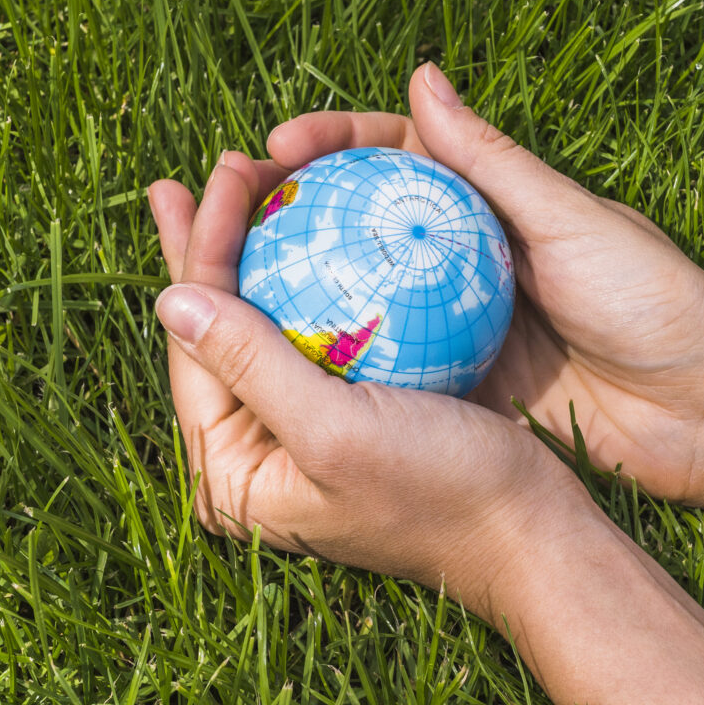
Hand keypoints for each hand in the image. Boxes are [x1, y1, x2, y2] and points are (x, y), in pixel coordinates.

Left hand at [147, 152, 591, 621]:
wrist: (535, 534)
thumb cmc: (441, 492)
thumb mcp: (335, 430)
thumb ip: (248, 365)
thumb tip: (168, 300)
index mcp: (232, 473)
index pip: (195, 342)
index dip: (198, 250)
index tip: (215, 175)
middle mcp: (254, 455)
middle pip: (219, 328)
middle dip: (210, 245)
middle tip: (207, 170)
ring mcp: (300, 433)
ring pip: (261, 321)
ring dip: (253, 249)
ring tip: (241, 183)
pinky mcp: (349, 413)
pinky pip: (315, 327)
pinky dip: (312, 272)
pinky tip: (315, 221)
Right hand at [268, 63, 703, 512]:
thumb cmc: (656, 302)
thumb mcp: (572, 222)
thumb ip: (493, 162)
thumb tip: (420, 75)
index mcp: (492, 200)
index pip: (390, 155)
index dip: (325, 146)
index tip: (272, 151)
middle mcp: (461, 257)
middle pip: (354, 224)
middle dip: (287, 212)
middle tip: (223, 210)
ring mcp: (454, 322)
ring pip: (356, 296)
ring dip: (293, 288)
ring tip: (223, 284)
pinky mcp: (460, 385)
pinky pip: (382, 368)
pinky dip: (332, 361)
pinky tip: (277, 363)